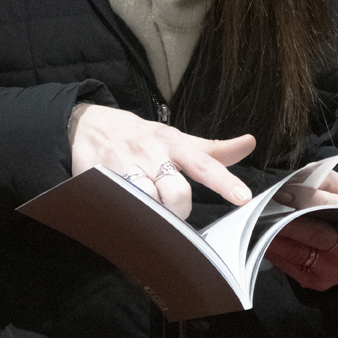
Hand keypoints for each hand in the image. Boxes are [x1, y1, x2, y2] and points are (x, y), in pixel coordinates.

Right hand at [68, 104, 254, 219]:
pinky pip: (120, 205)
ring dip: (153, 212)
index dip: (224, 181)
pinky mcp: (100, 179)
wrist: (88, 125)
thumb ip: (213, 150)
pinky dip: (128, 212)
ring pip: (148, 201)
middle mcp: (151, 154)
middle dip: (179, 208)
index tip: (243, 197)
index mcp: (173, 144)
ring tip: (149, 208)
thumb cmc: (139, 136)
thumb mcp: (176, 138)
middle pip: (176, 192)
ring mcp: (124, 167)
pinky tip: (127, 209)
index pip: (204, 164)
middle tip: (171, 207)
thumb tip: (249, 143)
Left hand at [265, 171, 337, 290]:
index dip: (305, 199)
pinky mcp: (320, 283)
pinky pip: (290, 267)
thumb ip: (319, 178)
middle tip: (262, 210)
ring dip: (274, 238)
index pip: (332, 208)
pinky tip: (260, 239)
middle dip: (286, 221)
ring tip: (255, 223)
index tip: (280, 194)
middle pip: (317, 234)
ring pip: (300, 253)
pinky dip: (273, 252)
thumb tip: (291, 184)